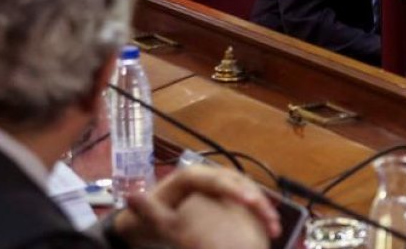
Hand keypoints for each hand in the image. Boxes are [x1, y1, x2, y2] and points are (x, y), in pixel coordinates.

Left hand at [114, 165, 279, 247]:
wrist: (145, 228)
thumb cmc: (145, 223)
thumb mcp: (142, 218)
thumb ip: (143, 209)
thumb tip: (132, 196)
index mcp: (189, 176)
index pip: (217, 179)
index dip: (235, 189)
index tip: (251, 201)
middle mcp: (206, 177)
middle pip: (238, 183)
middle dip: (256, 199)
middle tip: (270, 218)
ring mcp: (217, 187)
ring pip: (247, 191)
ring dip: (262, 207)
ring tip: (274, 225)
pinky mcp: (223, 200)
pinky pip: (246, 201)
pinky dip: (258, 213)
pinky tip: (270, 226)